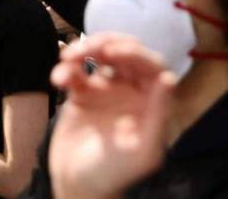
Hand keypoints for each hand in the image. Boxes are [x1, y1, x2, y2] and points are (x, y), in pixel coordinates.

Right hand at [48, 34, 173, 198]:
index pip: (151, 66)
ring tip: (68, 58)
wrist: (77, 187)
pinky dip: (64, 70)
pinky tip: (58, 80)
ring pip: (98, 55)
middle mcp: (131, 93)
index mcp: (150, 104)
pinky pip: (74, 72)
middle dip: (106, 43)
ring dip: (82, 49)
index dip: (135, 53)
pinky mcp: (81, 95)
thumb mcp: (143, 150)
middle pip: (124, 52)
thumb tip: (169, 78)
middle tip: (89, 49)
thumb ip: (158, 115)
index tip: (113, 53)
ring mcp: (105, 91)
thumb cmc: (115, 175)